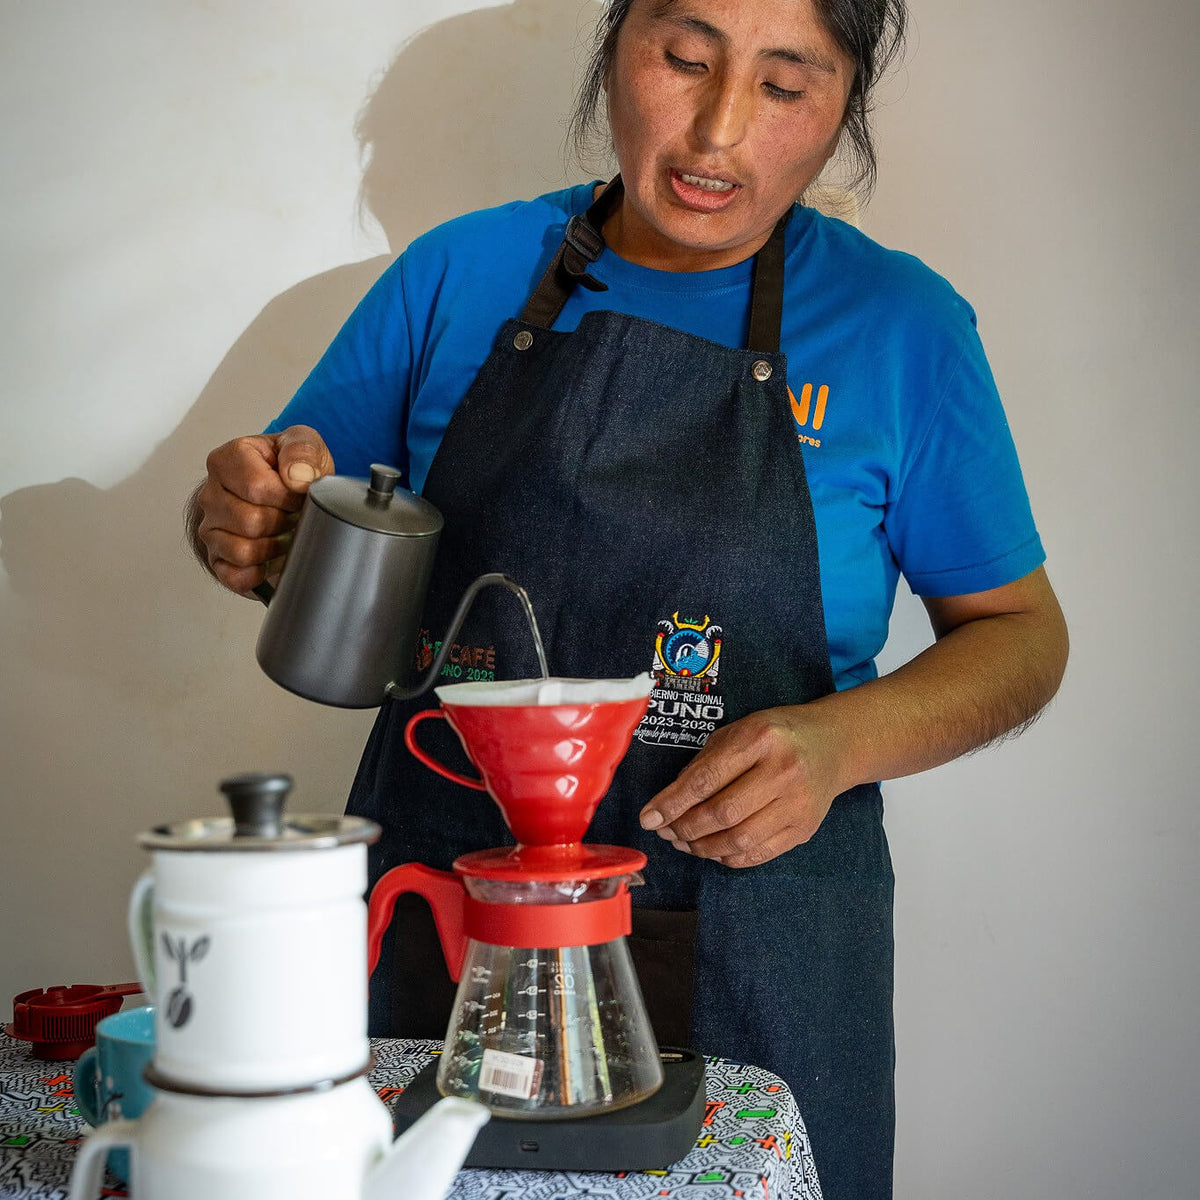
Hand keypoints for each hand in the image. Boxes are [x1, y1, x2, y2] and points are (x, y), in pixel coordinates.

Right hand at [192, 425, 333, 595]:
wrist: (290, 499)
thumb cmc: (292, 471)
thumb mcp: (306, 446)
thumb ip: (303, 450)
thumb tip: (297, 476)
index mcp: (226, 460)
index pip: (256, 487)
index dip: (288, 497)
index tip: (299, 494)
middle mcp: (211, 495)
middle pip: (252, 521)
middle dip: (284, 522)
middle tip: (293, 515)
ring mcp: (210, 528)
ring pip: (244, 551)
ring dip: (275, 547)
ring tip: (285, 533)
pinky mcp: (217, 559)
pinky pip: (235, 575)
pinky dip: (261, 572)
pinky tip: (272, 557)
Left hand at [638, 706, 847, 867]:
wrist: (833, 744)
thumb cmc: (775, 734)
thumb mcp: (737, 731)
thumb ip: (704, 763)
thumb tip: (668, 804)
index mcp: (760, 738)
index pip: (706, 779)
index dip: (672, 803)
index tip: (649, 818)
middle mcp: (783, 771)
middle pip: (722, 813)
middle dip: (685, 828)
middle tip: (666, 832)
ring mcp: (798, 803)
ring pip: (739, 840)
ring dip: (703, 847)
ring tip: (685, 842)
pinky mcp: (805, 828)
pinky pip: (758, 853)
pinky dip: (728, 857)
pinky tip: (712, 849)